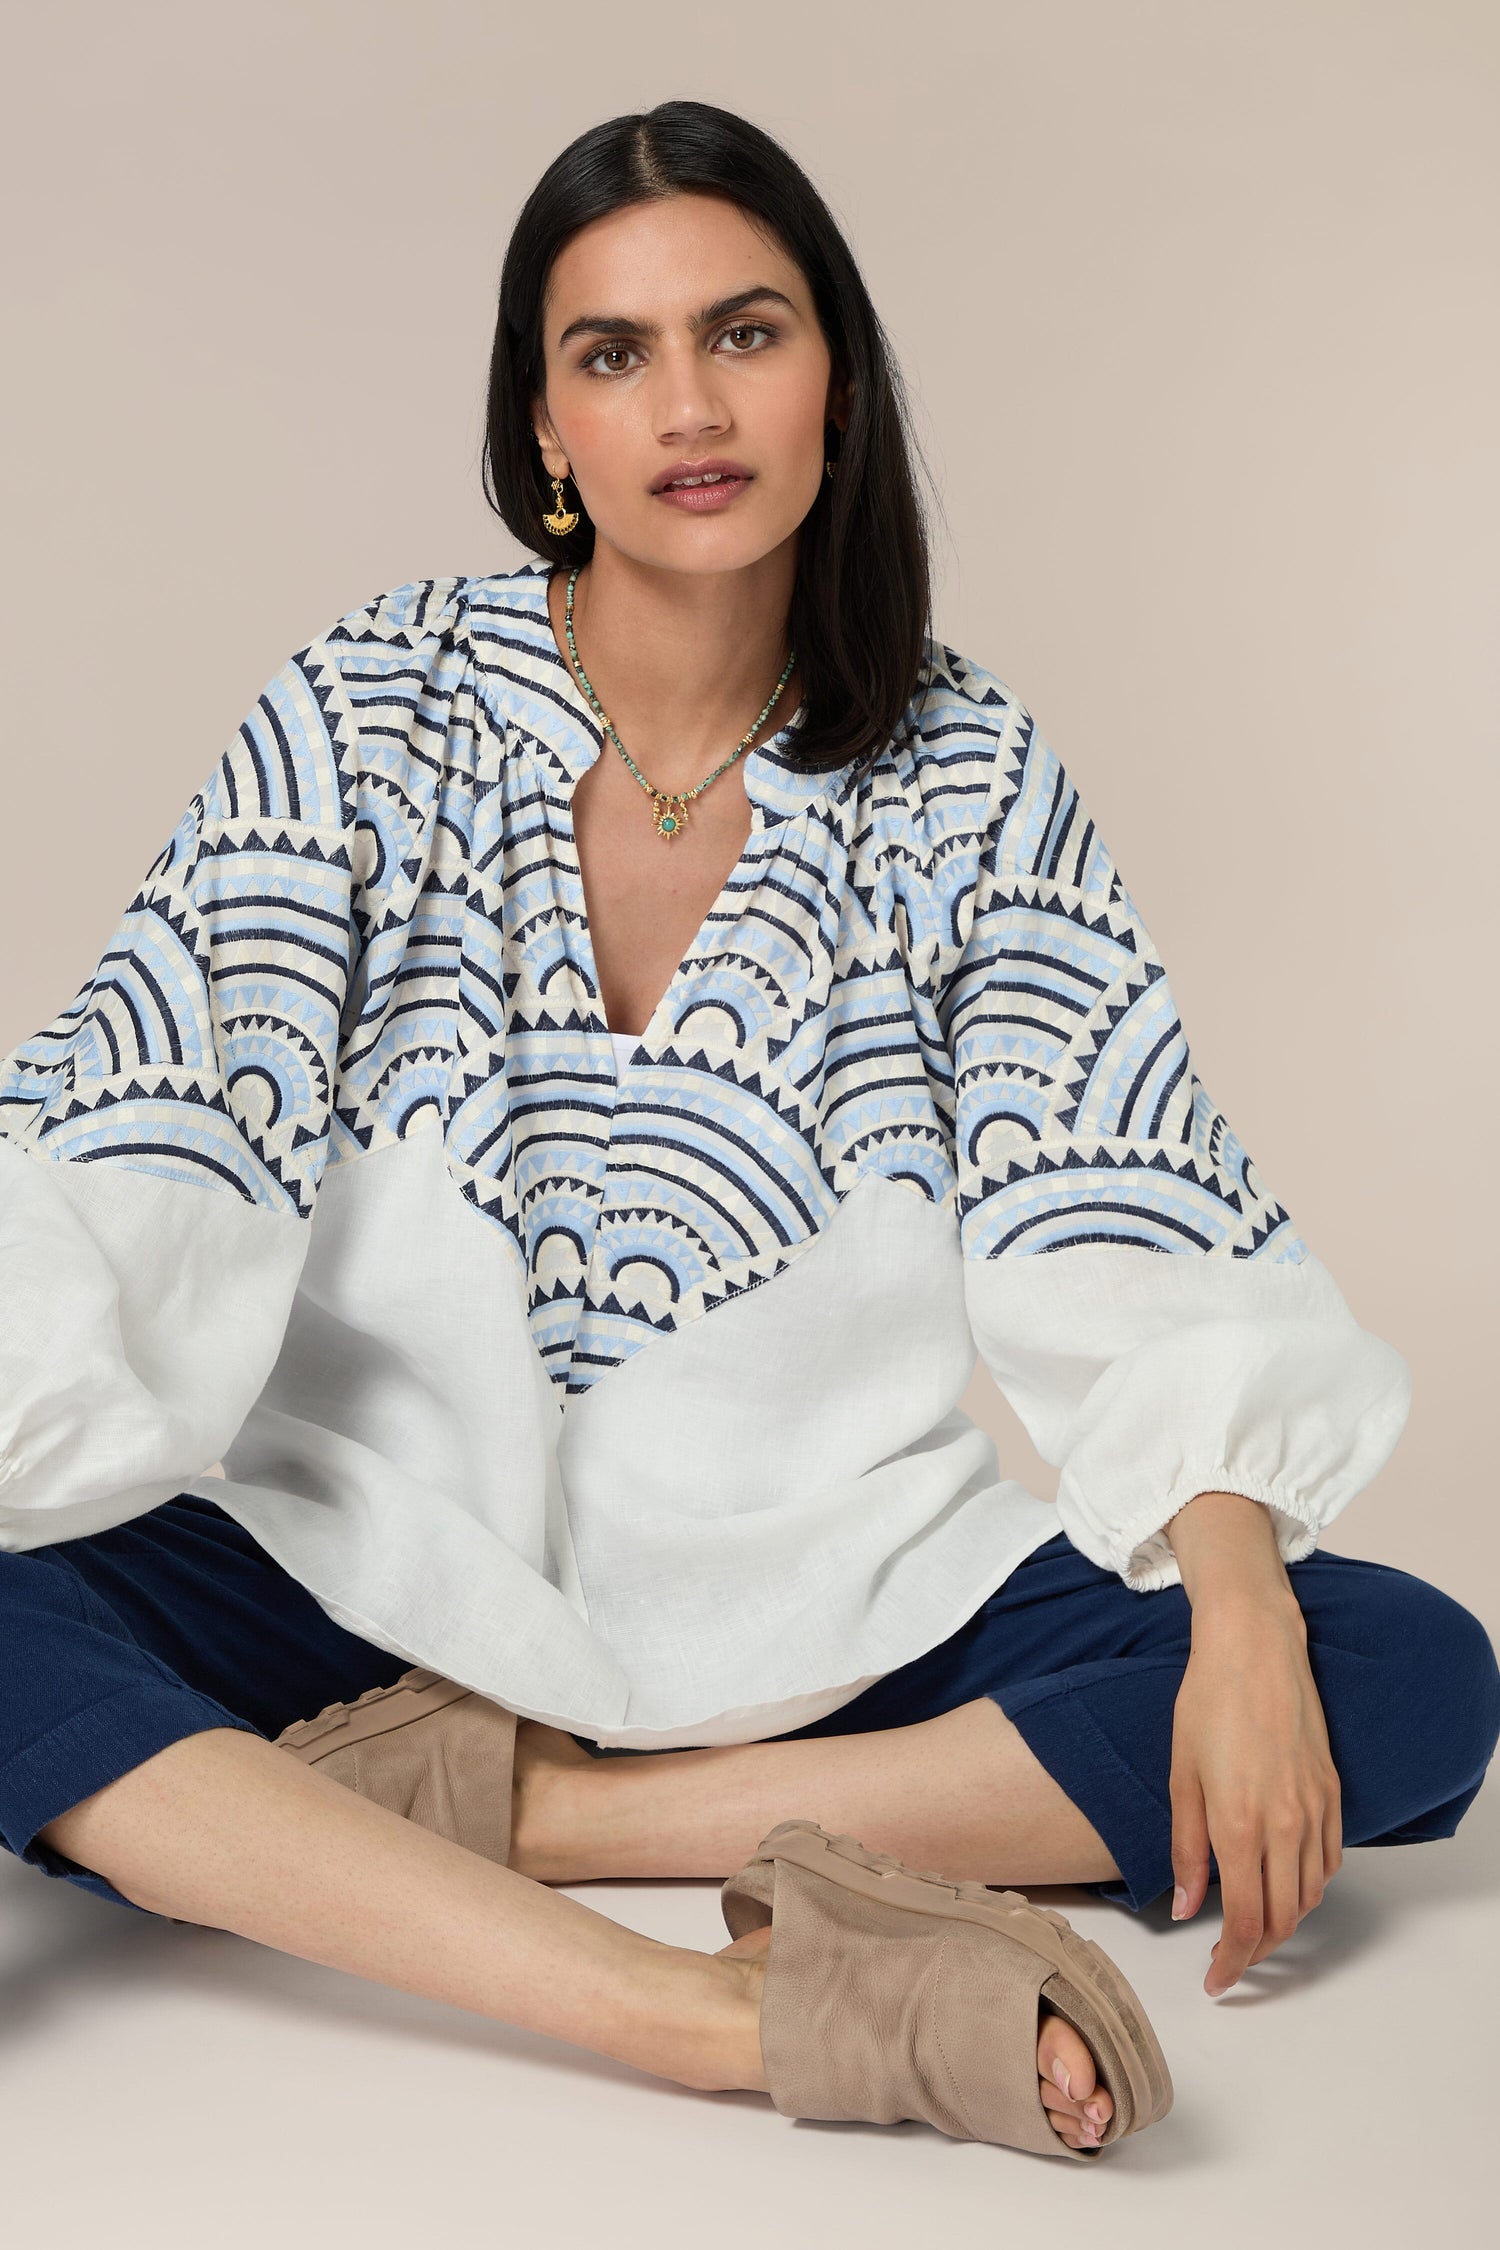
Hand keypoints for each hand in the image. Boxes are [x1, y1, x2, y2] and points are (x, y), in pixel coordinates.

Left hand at [1167, 1594, 1342, 1994]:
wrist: (1255, 1649)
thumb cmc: (1207, 1702)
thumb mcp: (1181, 1776)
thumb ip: (1185, 1849)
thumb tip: (1185, 1907)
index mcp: (1240, 1825)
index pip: (1244, 1922)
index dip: (1231, 1963)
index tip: (1216, 1980)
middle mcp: (1286, 1825)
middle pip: (1281, 1920)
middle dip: (1255, 1953)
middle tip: (1228, 1961)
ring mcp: (1316, 1810)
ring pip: (1309, 1896)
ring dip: (1283, 1923)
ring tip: (1251, 1926)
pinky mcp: (1333, 1794)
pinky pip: (1329, 1862)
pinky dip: (1309, 1888)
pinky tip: (1285, 1885)